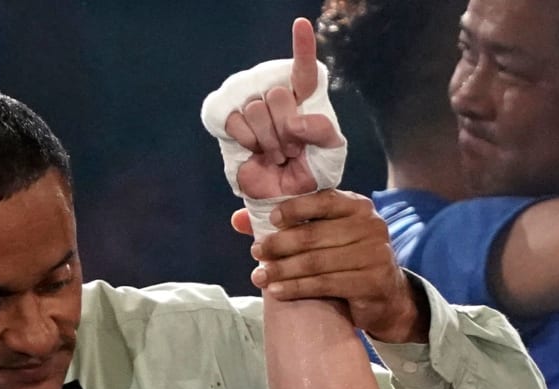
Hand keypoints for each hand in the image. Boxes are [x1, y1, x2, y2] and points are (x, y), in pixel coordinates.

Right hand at [222, 19, 342, 200]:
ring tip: (277, 153)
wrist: (284, 194)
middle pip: (280, 95)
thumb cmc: (310, 169)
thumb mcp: (331, 153)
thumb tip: (293, 121)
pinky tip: (257, 150)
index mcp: (305, 95)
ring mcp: (249, 99)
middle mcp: (275, 90)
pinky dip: (250, 143)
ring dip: (270, 141)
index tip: (301, 25)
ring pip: (257, 109)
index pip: (305, 68)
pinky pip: (237, 121)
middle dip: (288, 131)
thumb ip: (324, 130)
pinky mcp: (227, 113)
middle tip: (292, 149)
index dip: (303, 46)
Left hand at [239, 190, 426, 342]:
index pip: (322, 200)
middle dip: (279, 245)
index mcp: (358, 207)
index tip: (270, 221)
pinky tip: (278, 292)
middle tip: (256, 253)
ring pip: (316, 262)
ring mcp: (375, 255)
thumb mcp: (324, 236)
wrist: (387, 296)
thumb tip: (238, 219)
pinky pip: (325, 284)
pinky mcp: (372, 282)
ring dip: (283, 270)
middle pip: (314, 234)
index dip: (293, 209)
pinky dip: (297, 288)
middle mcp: (371, 226)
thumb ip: (288, 224)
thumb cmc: (347, 260)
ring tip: (260, 276)